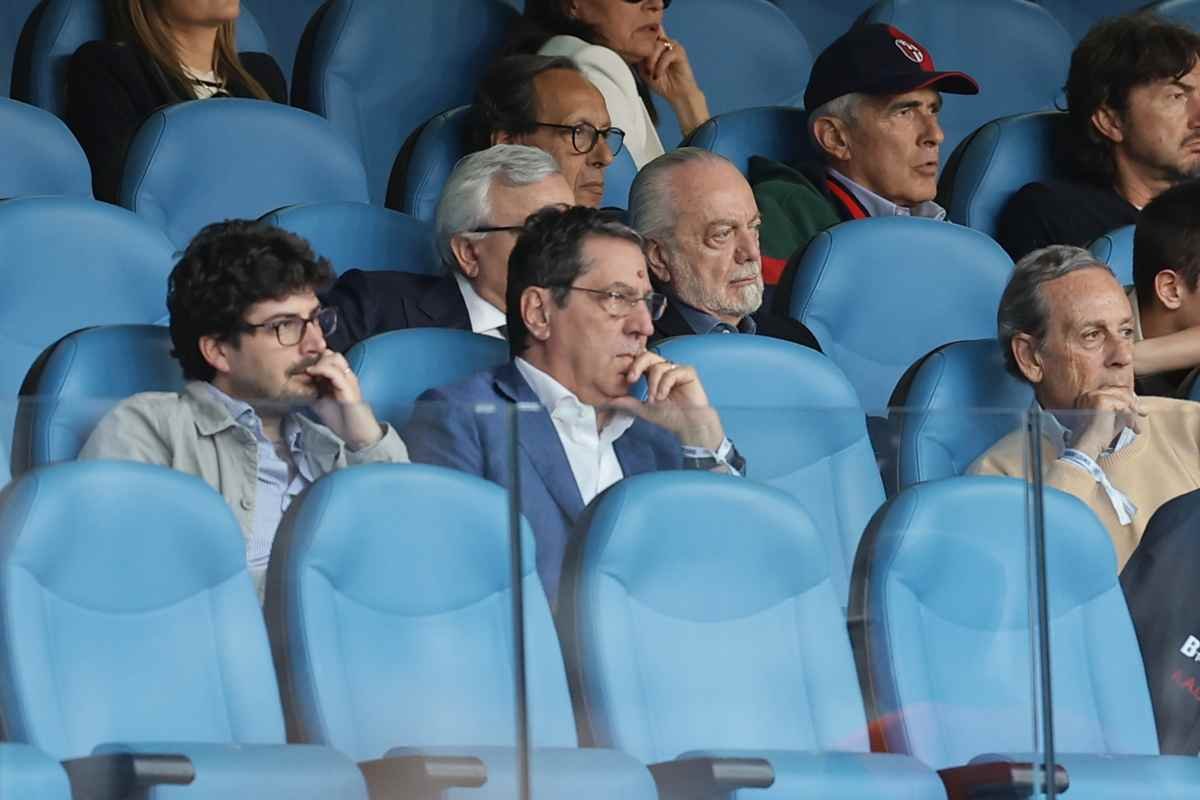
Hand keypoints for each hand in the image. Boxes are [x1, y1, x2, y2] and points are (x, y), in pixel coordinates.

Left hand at [305, 349, 384, 449]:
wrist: (357, 434)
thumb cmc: (342, 420)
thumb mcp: (320, 403)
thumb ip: (312, 392)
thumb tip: (297, 385)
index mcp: (341, 379)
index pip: (329, 358)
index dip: (315, 358)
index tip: (301, 365)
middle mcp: (346, 376)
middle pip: (332, 354)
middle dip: (316, 357)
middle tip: (304, 368)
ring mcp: (349, 381)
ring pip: (335, 358)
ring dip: (319, 361)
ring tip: (309, 370)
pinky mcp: (349, 389)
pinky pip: (335, 373)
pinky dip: (322, 369)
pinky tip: (311, 372)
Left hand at [605, 352, 723, 448]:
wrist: (689, 425)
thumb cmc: (670, 417)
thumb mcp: (644, 410)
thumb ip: (628, 403)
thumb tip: (608, 401)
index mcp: (653, 375)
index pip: (640, 361)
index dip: (633, 364)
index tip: (628, 379)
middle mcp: (664, 369)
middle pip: (647, 355)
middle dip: (637, 366)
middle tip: (632, 379)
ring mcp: (676, 369)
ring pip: (658, 365)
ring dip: (653, 384)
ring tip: (655, 400)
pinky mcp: (688, 372)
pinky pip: (672, 371)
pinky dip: (665, 384)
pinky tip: (664, 397)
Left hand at [636, 34, 708, 131]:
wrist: (677, 94)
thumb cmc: (661, 83)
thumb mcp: (643, 70)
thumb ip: (638, 59)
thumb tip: (630, 50)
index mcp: (655, 44)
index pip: (646, 31)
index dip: (638, 37)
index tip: (631, 51)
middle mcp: (664, 42)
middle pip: (649, 37)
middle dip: (643, 54)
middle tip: (644, 69)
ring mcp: (672, 45)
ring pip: (657, 45)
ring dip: (651, 60)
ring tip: (650, 73)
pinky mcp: (680, 52)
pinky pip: (667, 54)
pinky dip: (660, 65)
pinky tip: (658, 75)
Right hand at [1067, 386, 1145, 459]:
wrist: (1088, 446)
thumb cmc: (1099, 437)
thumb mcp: (1112, 419)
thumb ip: (1121, 410)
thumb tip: (1137, 405)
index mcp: (1090, 396)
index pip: (1114, 391)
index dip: (1128, 399)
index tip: (1137, 410)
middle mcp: (1091, 393)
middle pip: (1120, 391)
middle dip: (1134, 403)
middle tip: (1143, 414)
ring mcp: (1096, 396)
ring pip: (1124, 399)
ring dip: (1133, 412)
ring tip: (1135, 426)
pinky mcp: (1102, 401)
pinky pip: (1124, 406)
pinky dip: (1130, 417)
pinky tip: (1131, 427)